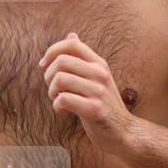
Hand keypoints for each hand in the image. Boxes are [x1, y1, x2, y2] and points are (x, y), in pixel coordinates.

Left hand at [39, 32, 134, 153]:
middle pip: (61, 61)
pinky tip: (63, 112)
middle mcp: (100, 74)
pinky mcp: (94, 109)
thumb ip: (83, 59)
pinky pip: (63, 99)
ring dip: (52, 92)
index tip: (44, 66)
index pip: (72, 44)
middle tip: (53, 90)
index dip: (52, 51)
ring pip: (60, 79)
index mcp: (99, 64)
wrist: (123, 132)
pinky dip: (57, 106)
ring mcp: (99, 91)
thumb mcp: (96, 78)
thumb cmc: (104, 105)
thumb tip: (71, 35)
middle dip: (48, 76)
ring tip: (58, 100)